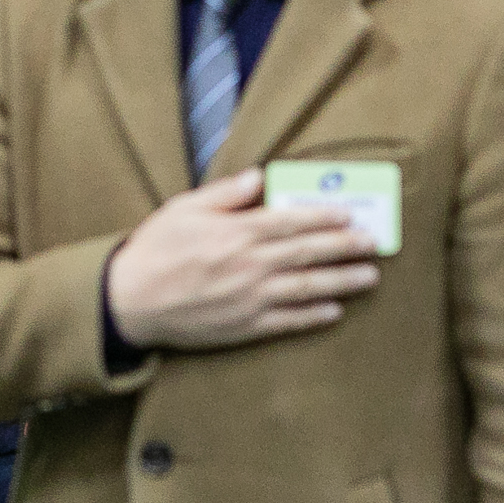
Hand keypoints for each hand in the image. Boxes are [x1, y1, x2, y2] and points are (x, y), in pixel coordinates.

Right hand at [106, 168, 380, 352]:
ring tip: (369, 277)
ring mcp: (250, 298)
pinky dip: (314, 316)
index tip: (350, 214)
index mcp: (237, 232)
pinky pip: (288, 321)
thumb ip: (225, 194)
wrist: (130, 301)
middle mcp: (250, 265)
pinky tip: (334, 311)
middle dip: (345, 247)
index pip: (292, 221)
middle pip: (309, 253)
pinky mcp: (245, 326)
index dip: (325, 217)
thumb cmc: (154, 250)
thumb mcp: (184, 208)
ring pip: (307, 288)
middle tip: (373, 243)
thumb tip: (258, 176)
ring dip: (342, 282)